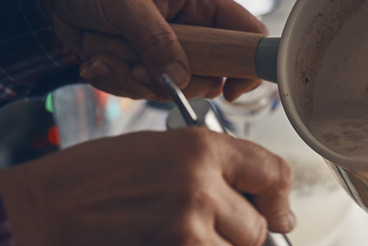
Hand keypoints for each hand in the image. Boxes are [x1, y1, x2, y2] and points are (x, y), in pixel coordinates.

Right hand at [0, 128, 293, 245]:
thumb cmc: (96, 180)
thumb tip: (277, 212)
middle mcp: (200, 189)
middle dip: (239, 237)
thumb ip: (219, 170)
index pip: (274, 174)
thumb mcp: (161, 150)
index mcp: (200, 150)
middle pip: (259, 230)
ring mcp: (187, 234)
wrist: (42, 214)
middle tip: (202, 231)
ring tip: (170, 242)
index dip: (279, 199)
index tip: (277, 213)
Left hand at [40, 0, 267, 100]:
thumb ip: (156, 39)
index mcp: (201, 5)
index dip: (247, 67)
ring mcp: (166, 53)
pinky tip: (96, 60)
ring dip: (135, 80)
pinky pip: (141, 91)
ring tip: (107, 56)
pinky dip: (115, 81)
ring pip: (174, 89)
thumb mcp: (126, 3)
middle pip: (211, 76)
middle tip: (144, 67)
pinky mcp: (142, 68)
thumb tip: (179, 77)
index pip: (246, 37)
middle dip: (176, 82)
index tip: (231, 90)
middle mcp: (190, 32)